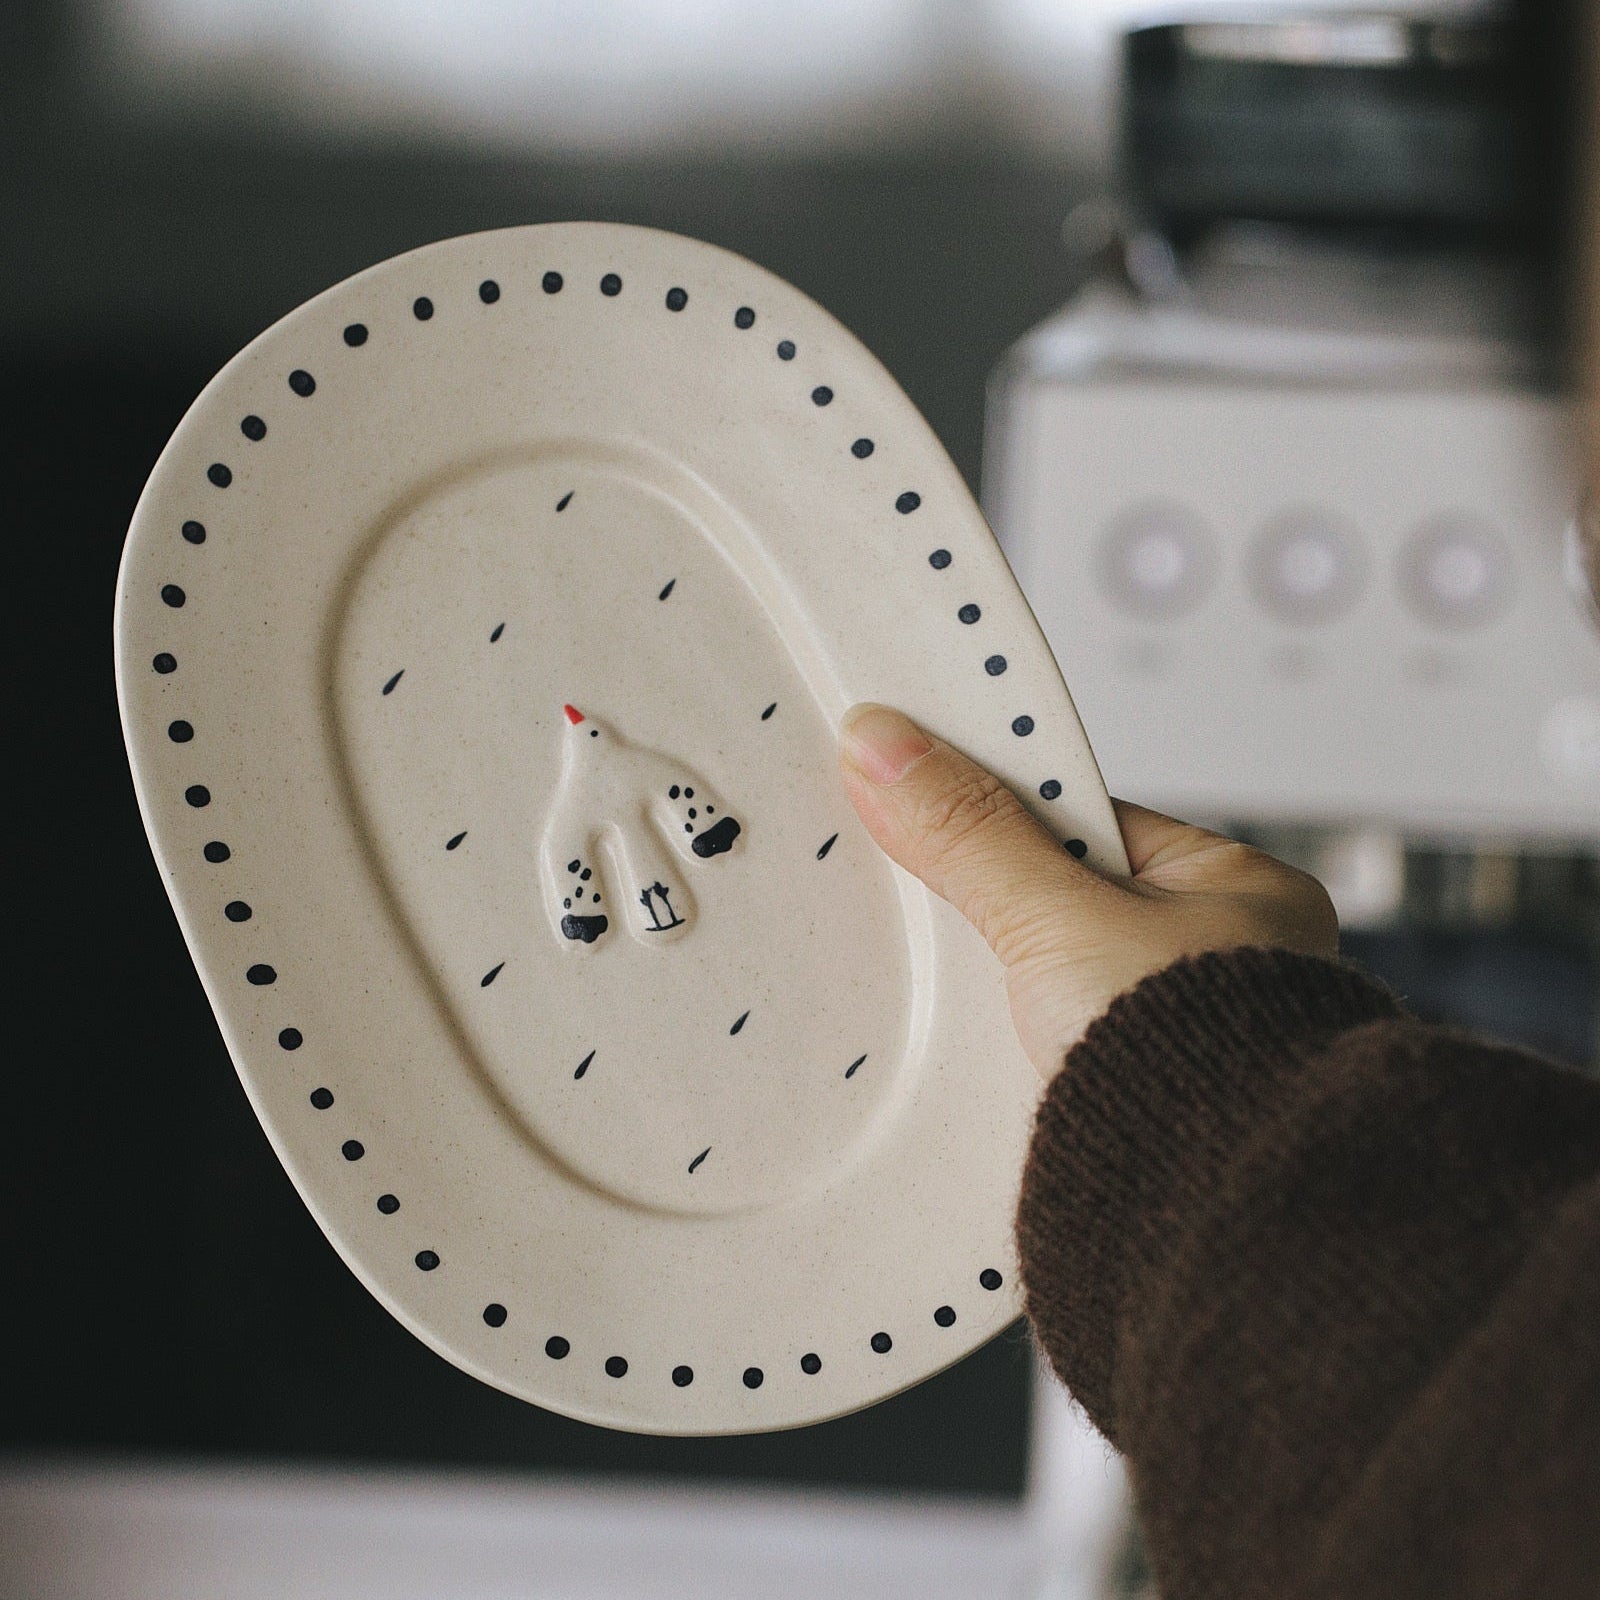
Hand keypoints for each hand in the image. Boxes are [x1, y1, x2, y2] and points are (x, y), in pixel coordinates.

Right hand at [838, 704, 1338, 1078]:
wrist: (1216, 1221)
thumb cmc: (1199, 1069)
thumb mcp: (1062, 921)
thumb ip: (973, 835)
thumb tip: (889, 747)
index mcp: (1243, 894)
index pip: (1097, 821)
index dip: (1010, 810)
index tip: (931, 795)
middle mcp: (1229, 965)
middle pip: (1071, 904)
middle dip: (1000, 911)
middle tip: (931, 899)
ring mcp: (1188, 1043)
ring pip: (1060, 984)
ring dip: (1004, 992)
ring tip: (955, 996)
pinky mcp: (1142, 1109)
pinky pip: (1057, 1052)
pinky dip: (1013, 1052)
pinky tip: (979, 1058)